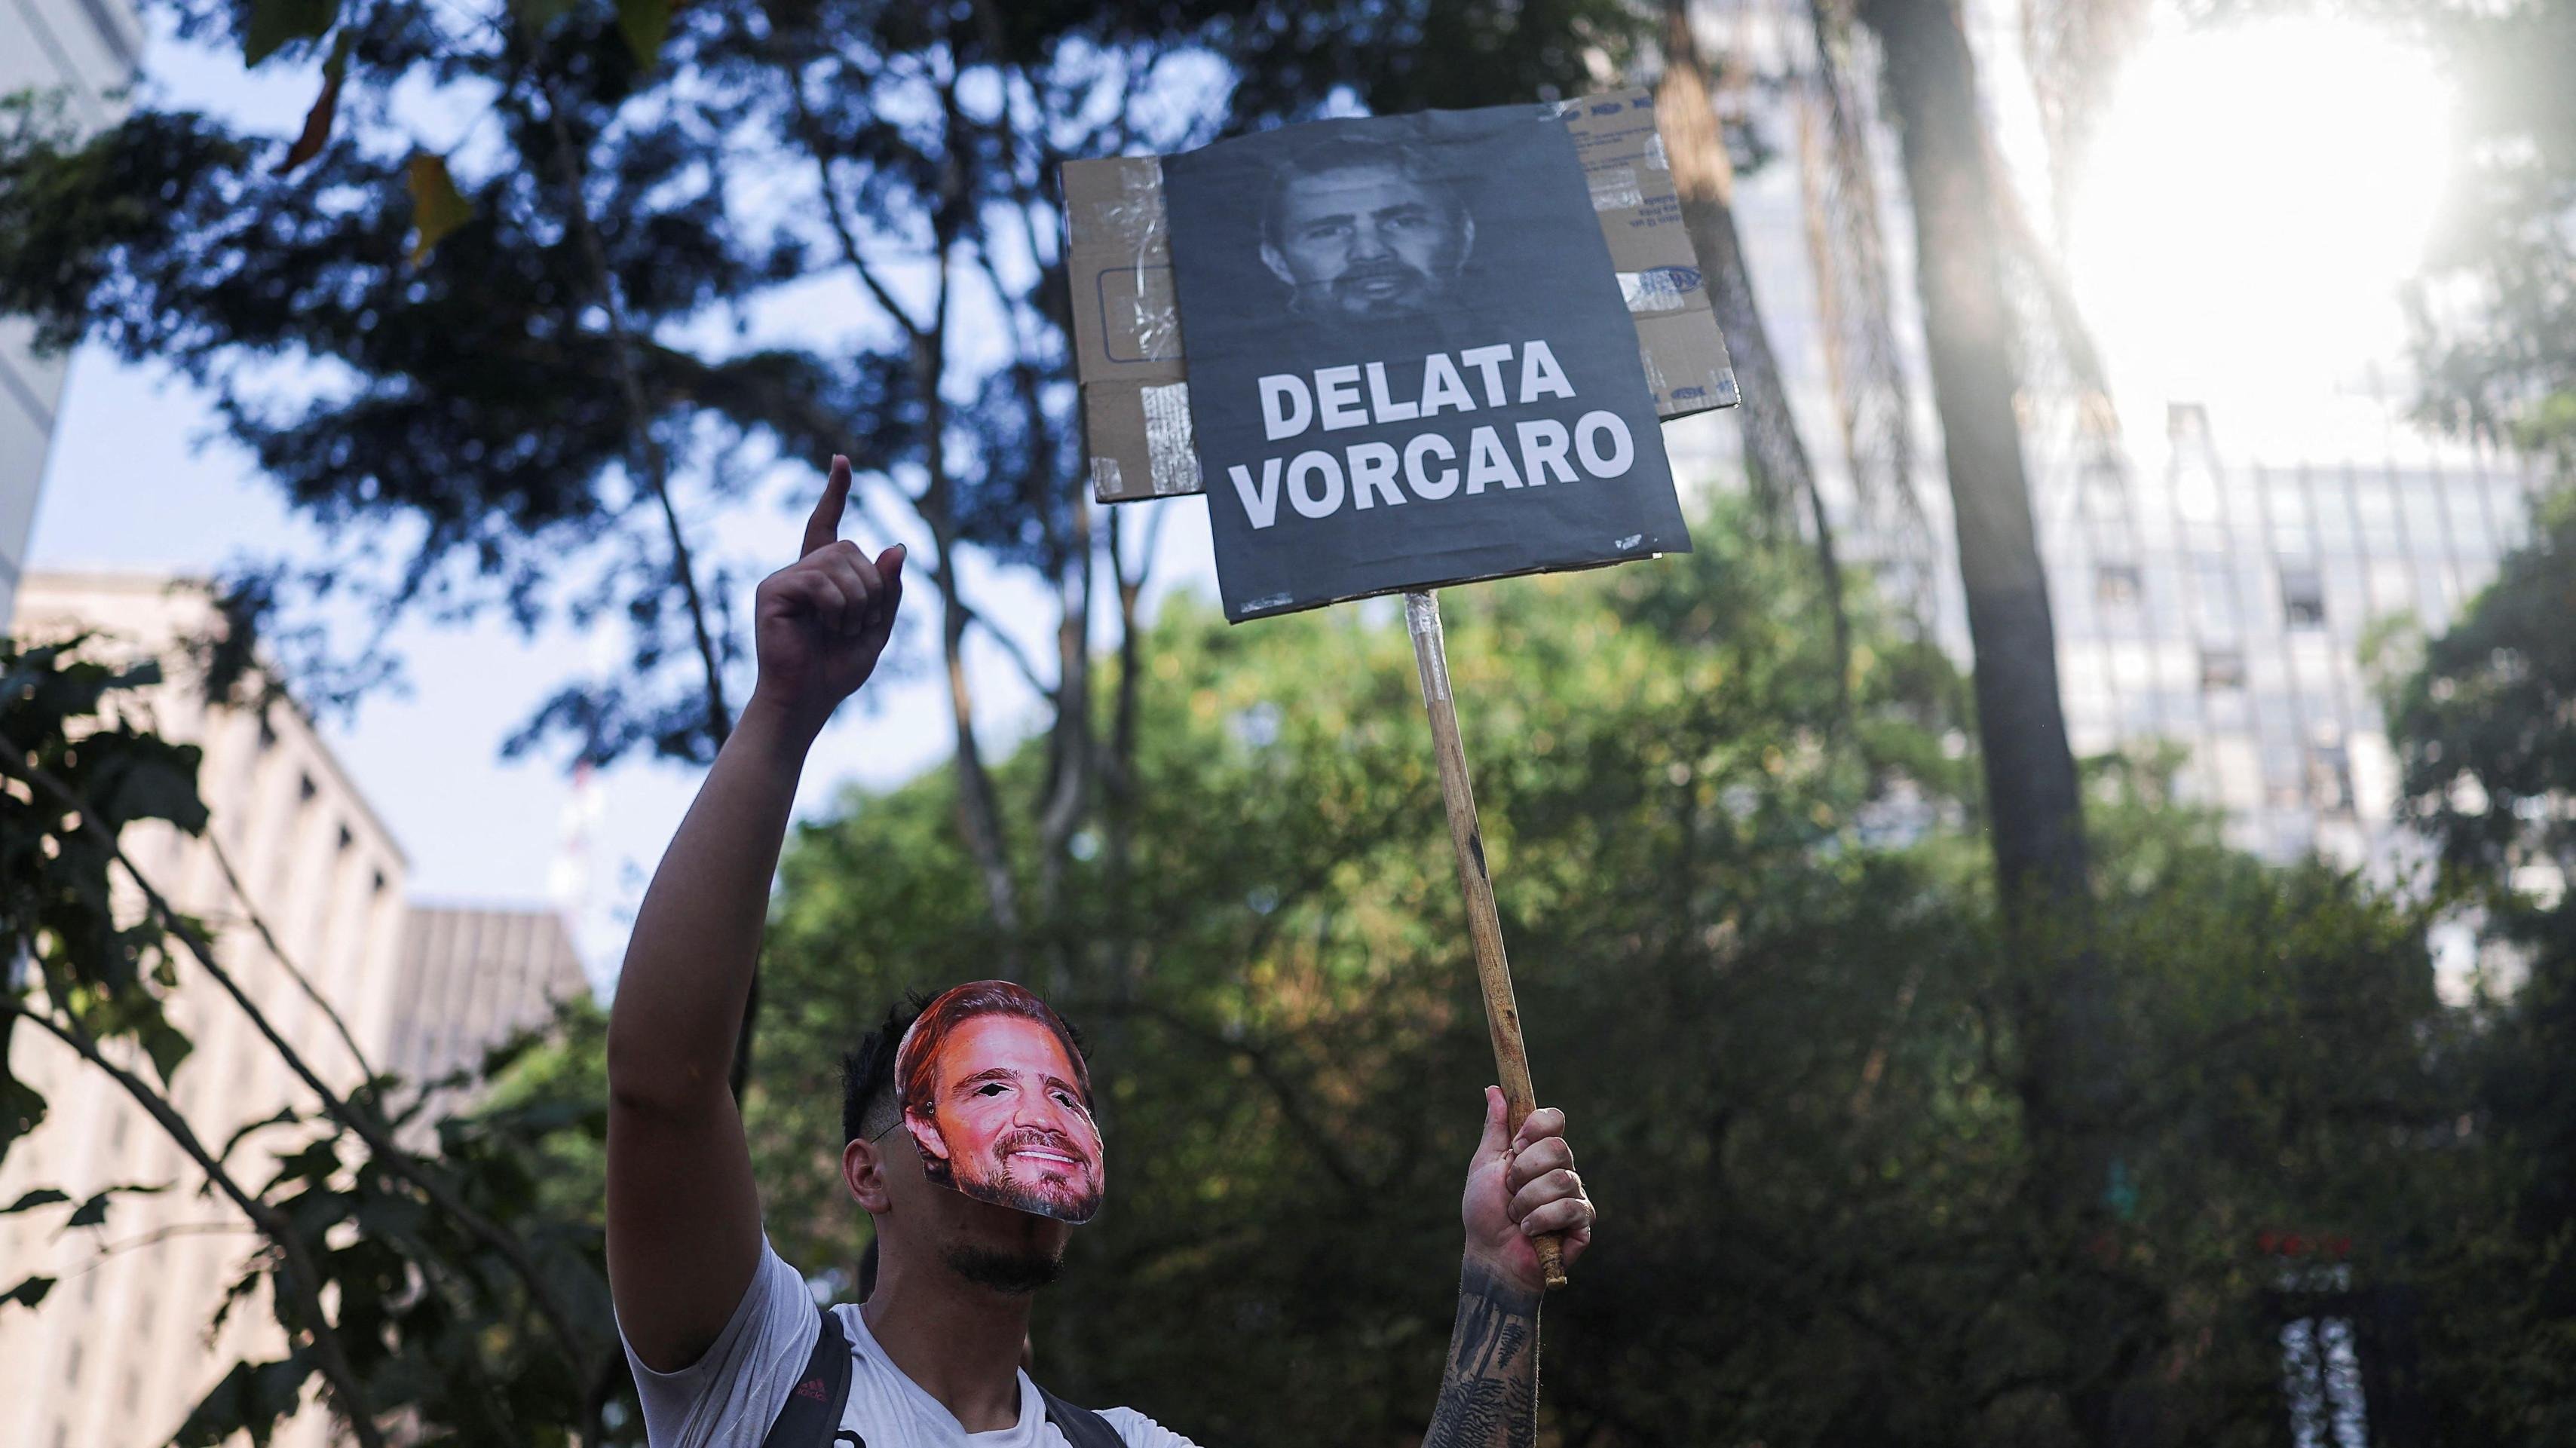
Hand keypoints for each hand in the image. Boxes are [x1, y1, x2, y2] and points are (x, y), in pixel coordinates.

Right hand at [748, 455, 905, 734]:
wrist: (807, 699)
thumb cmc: (838, 668)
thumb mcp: (878, 626)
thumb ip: (888, 589)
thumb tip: (896, 546)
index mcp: (823, 576)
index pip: (828, 523)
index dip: (836, 492)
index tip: (842, 460)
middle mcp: (800, 570)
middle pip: (850, 548)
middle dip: (870, 587)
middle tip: (857, 623)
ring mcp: (783, 579)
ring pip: (839, 562)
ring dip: (857, 601)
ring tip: (842, 629)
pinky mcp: (771, 591)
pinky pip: (819, 581)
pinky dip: (836, 606)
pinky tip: (827, 627)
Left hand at [1460, 1086, 1593, 1294]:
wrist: (1491, 1255)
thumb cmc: (1485, 1212)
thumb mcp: (1484, 1165)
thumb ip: (1494, 1128)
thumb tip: (1494, 1089)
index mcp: (1539, 1151)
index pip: (1554, 1120)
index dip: (1536, 1127)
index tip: (1516, 1144)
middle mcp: (1562, 1168)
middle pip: (1559, 1147)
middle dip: (1524, 1171)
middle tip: (1510, 1189)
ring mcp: (1575, 1194)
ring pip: (1561, 1179)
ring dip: (1527, 1200)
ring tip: (1516, 1216)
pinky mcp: (1582, 1222)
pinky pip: (1569, 1207)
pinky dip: (1540, 1219)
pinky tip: (1529, 1231)